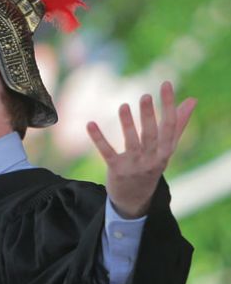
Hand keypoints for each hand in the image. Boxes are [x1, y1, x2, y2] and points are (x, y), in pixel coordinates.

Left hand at [86, 81, 196, 218]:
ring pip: (132, 143)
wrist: (135, 199)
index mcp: (166, 151)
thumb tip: (192, 100)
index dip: (169, 105)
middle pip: (152, 135)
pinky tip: (90, 124)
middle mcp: (152, 159)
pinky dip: (98, 138)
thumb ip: (178, 124)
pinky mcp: (116, 170)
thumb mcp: (166, 148)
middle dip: (149, 115)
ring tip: (123, 106)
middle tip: (145, 95)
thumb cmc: (152, 166)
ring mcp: (134, 165)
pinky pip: (107, 152)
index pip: (170, 125)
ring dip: (127, 125)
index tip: (166, 84)